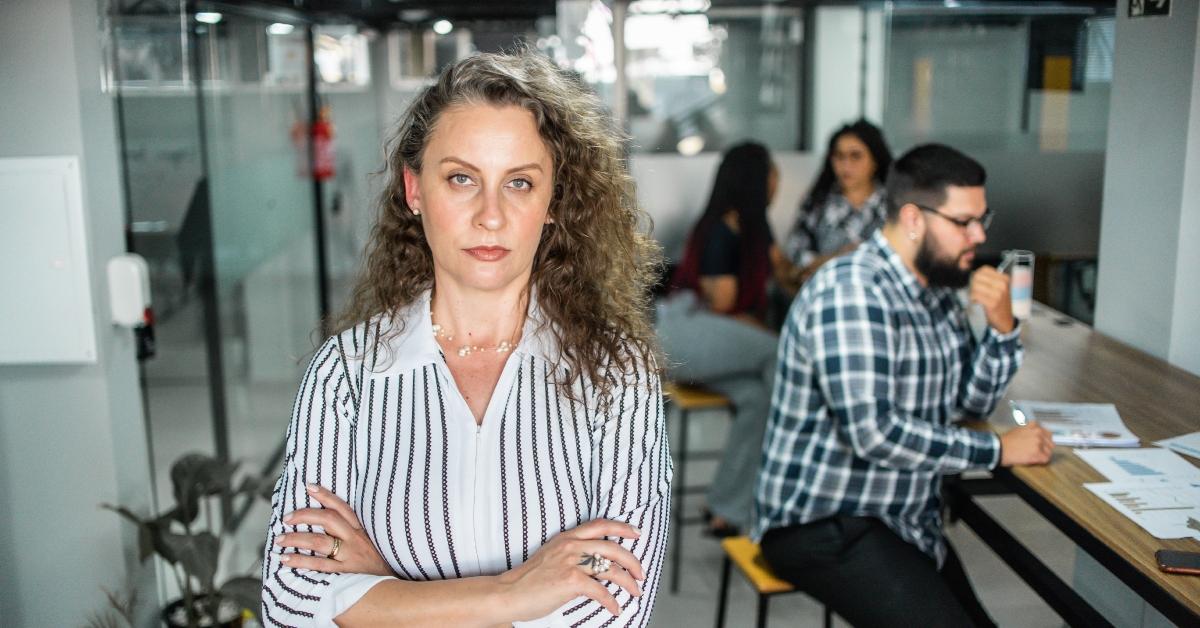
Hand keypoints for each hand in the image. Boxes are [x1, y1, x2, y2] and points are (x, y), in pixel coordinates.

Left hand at [275, 484, 393, 576]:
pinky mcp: (344, 573)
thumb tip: (326, 528)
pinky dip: (300, 560)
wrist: (391, 591)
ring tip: (280, 539)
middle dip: (305, 515)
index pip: (342, 508)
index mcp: (360, 531)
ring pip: (319, 541)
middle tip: (287, 518)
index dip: (325, 495)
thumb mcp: (368, 547)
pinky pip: (318, 564)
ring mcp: (349, 556)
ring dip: (296, 538)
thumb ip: (351, 536)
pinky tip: (286, 559)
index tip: (309, 486)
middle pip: (328, 519)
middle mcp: (355, 540)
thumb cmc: (374, 570)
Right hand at [496, 519, 643, 620]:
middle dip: (632, 561)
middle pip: (612, 547)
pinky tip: (615, 608)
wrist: (509, 593)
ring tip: (635, 591)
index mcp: (567, 537)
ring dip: (628, 582)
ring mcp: (571, 563)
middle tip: (641, 573)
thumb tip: (596, 562)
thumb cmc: (529, 579)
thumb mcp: (552, 556)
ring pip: (611, 568)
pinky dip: (611, 601)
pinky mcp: (570, 581)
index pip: (600, 525)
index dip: (621, 527)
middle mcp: (570, 546)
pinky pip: (600, 591)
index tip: (636, 533)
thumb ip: (572, 553)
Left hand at [970, 266, 1014, 332]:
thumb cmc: (999, 303)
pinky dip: (973, 299)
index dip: (976, 275)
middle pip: (977, 277)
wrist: (1005, 320)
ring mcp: (998, 294)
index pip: (984, 270)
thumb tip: (971, 273)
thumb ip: (987, 279)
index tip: (977, 283)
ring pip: (975, 286)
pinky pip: (975, 295)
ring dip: (972, 292)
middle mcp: (1003, 285)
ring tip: (977, 297)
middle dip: (973, 284)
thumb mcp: (998, 288)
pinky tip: (977, 302)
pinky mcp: (992, 303)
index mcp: (1005, 279)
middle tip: (975, 291)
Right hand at [999, 422, 1054, 465]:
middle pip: (1050, 443)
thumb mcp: (1019, 429)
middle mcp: (1038, 433)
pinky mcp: (1037, 454)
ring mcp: (1038, 444)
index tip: (1042, 443)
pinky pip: (1046, 459)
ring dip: (1043, 455)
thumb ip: (1030, 430)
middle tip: (1038, 451)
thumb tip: (1037, 436)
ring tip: (1034, 456)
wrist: (1000, 448)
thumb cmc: (1006, 440)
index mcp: (1034, 426)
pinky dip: (1041, 461)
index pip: (1047, 433)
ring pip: (1049, 452)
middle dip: (1045, 448)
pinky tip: (1034, 460)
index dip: (1044, 440)